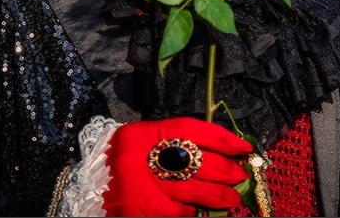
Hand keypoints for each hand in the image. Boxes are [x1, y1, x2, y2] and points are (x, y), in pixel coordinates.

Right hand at [101, 117, 251, 216]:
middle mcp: (148, 155)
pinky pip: (182, 210)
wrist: (95, 183)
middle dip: (227, 170)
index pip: (197, 131)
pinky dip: (194, 210)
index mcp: (150, 132)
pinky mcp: (149, 210)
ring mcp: (149, 184)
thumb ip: (179, 142)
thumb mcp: (149, 140)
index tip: (244, 148)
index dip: (225, 139)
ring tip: (233, 199)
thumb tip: (222, 151)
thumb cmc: (131, 158)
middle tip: (241, 176)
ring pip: (197, 189)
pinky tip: (201, 209)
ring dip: (220, 195)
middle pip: (202, 161)